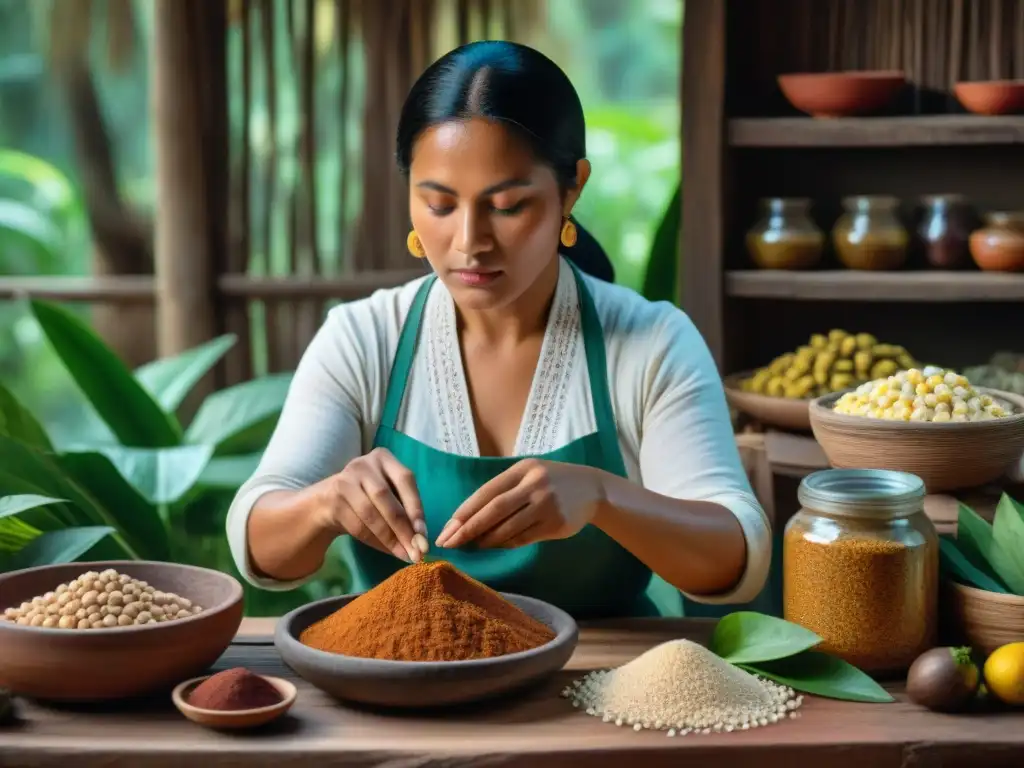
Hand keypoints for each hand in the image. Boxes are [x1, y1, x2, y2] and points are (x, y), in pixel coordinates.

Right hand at [317, 447, 428, 561]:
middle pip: (385, 497)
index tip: (424, 533)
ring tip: (404, 554)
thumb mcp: (388, 493)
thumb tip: (421, 539)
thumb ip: (404, 509)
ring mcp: (345, 481)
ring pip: (370, 513)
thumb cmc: (368, 496)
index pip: (405, 480)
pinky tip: (388, 550)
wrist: (327, 500)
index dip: (416, 507)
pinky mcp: (333, 500)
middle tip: (416, 551)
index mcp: (383, 458)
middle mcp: (363, 465)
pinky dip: (375, 541)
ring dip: (389, 538)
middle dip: (403, 527)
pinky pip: (357, 525)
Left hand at [435, 459, 606, 549]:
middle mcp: (535, 485)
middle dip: (468, 528)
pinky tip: (495, 545)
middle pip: (494, 510)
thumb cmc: (551, 482)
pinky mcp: (557, 524)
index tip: (447, 528)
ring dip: (486, 539)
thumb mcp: (528, 474)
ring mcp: (547, 505)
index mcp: (523, 469)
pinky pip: (524, 538)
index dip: (465, 512)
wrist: (593, 489)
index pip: (486, 492)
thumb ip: (503, 490)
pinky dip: (506, 543)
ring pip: (508, 527)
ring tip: (472, 545)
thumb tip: (468, 519)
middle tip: (450, 543)